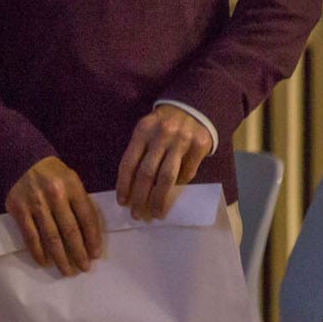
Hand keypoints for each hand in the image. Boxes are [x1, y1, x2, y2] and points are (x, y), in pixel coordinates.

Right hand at [6, 156, 103, 275]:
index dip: (92, 239)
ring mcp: (35, 203)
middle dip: (79, 253)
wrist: (21, 160)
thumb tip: (89, 234)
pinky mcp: (19, 209)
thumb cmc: (52, 174)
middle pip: (70, 231)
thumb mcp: (71, 180)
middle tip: (84, 268)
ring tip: (67, 270)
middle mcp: (55, 195)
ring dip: (60, 257)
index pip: (87, 218)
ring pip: (51, 237)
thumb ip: (80, 202)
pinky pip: (30, 236)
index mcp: (72, 186)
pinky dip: (37, 251)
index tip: (95, 255)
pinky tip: (44, 262)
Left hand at [116, 104, 212, 219]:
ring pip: (167, 177)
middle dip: (140, 197)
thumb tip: (132, 187)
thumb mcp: (146, 131)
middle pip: (147, 173)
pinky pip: (188, 172)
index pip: (129, 163)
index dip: (124, 185)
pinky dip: (180, 185)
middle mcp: (161, 135)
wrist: (192, 106)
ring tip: (155, 213)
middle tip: (137, 215)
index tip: (122, 203)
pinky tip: (174, 195)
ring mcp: (182, 140)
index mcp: (142, 131)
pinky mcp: (200, 145)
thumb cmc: (163, 125)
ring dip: (159, 199)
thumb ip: (140, 153)